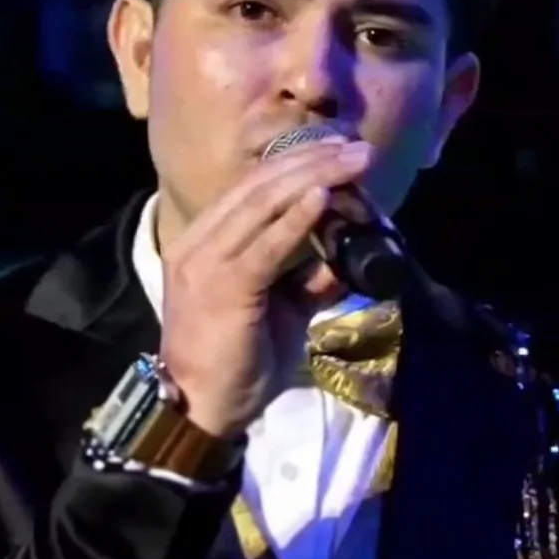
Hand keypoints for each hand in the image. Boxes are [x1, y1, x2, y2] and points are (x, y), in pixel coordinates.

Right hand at [158, 138, 374, 437]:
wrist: (202, 410)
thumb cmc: (239, 363)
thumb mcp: (284, 312)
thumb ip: (308, 279)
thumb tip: (346, 256)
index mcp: (206, 241)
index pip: (252, 187)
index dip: (298, 163)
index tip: (341, 152)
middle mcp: (200, 242)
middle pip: (259, 184)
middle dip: (313, 160)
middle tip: (358, 149)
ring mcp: (205, 262)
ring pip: (262, 203)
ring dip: (313, 177)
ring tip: (352, 162)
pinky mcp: (221, 287)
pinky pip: (264, 245)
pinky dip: (295, 219)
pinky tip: (324, 198)